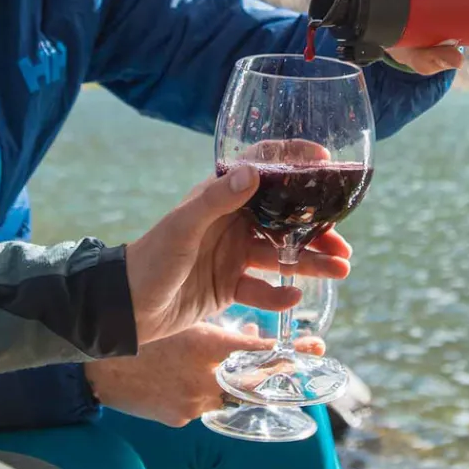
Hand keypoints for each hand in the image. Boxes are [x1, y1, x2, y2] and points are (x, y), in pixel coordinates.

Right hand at [85, 322, 324, 425]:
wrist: (96, 367)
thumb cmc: (141, 334)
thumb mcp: (182, 323)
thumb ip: (217, 331)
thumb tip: (250, 332)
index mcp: (206, 349)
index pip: (260, 354)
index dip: (289, 352)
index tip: (314, 347)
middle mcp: (205, 380)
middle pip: (256, 385)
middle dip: (282, 376)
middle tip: (306, 366)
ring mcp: (192, 404)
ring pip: (232, 397)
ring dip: (244, 386)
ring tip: (253, 372)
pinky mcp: (178, 418)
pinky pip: (205, 407)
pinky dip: (211, 393)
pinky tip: (204, 381)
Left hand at [124, 166, 350, 345]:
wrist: (125, 307)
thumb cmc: (151, 258)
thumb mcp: (184, 226)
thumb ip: (217, 200)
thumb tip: (254, 172)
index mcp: (219, 197)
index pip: (262, 168)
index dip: (293, 161)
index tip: (326, 162)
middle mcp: (230, 222)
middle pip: (283, 218)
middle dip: (315, 227)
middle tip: (343, 241)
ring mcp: (231, 255)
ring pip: (280, 255)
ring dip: (310, 262)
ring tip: (341, 270)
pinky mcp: (229, 286)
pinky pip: (263, 289)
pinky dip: (280, 294)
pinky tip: (295, 297)